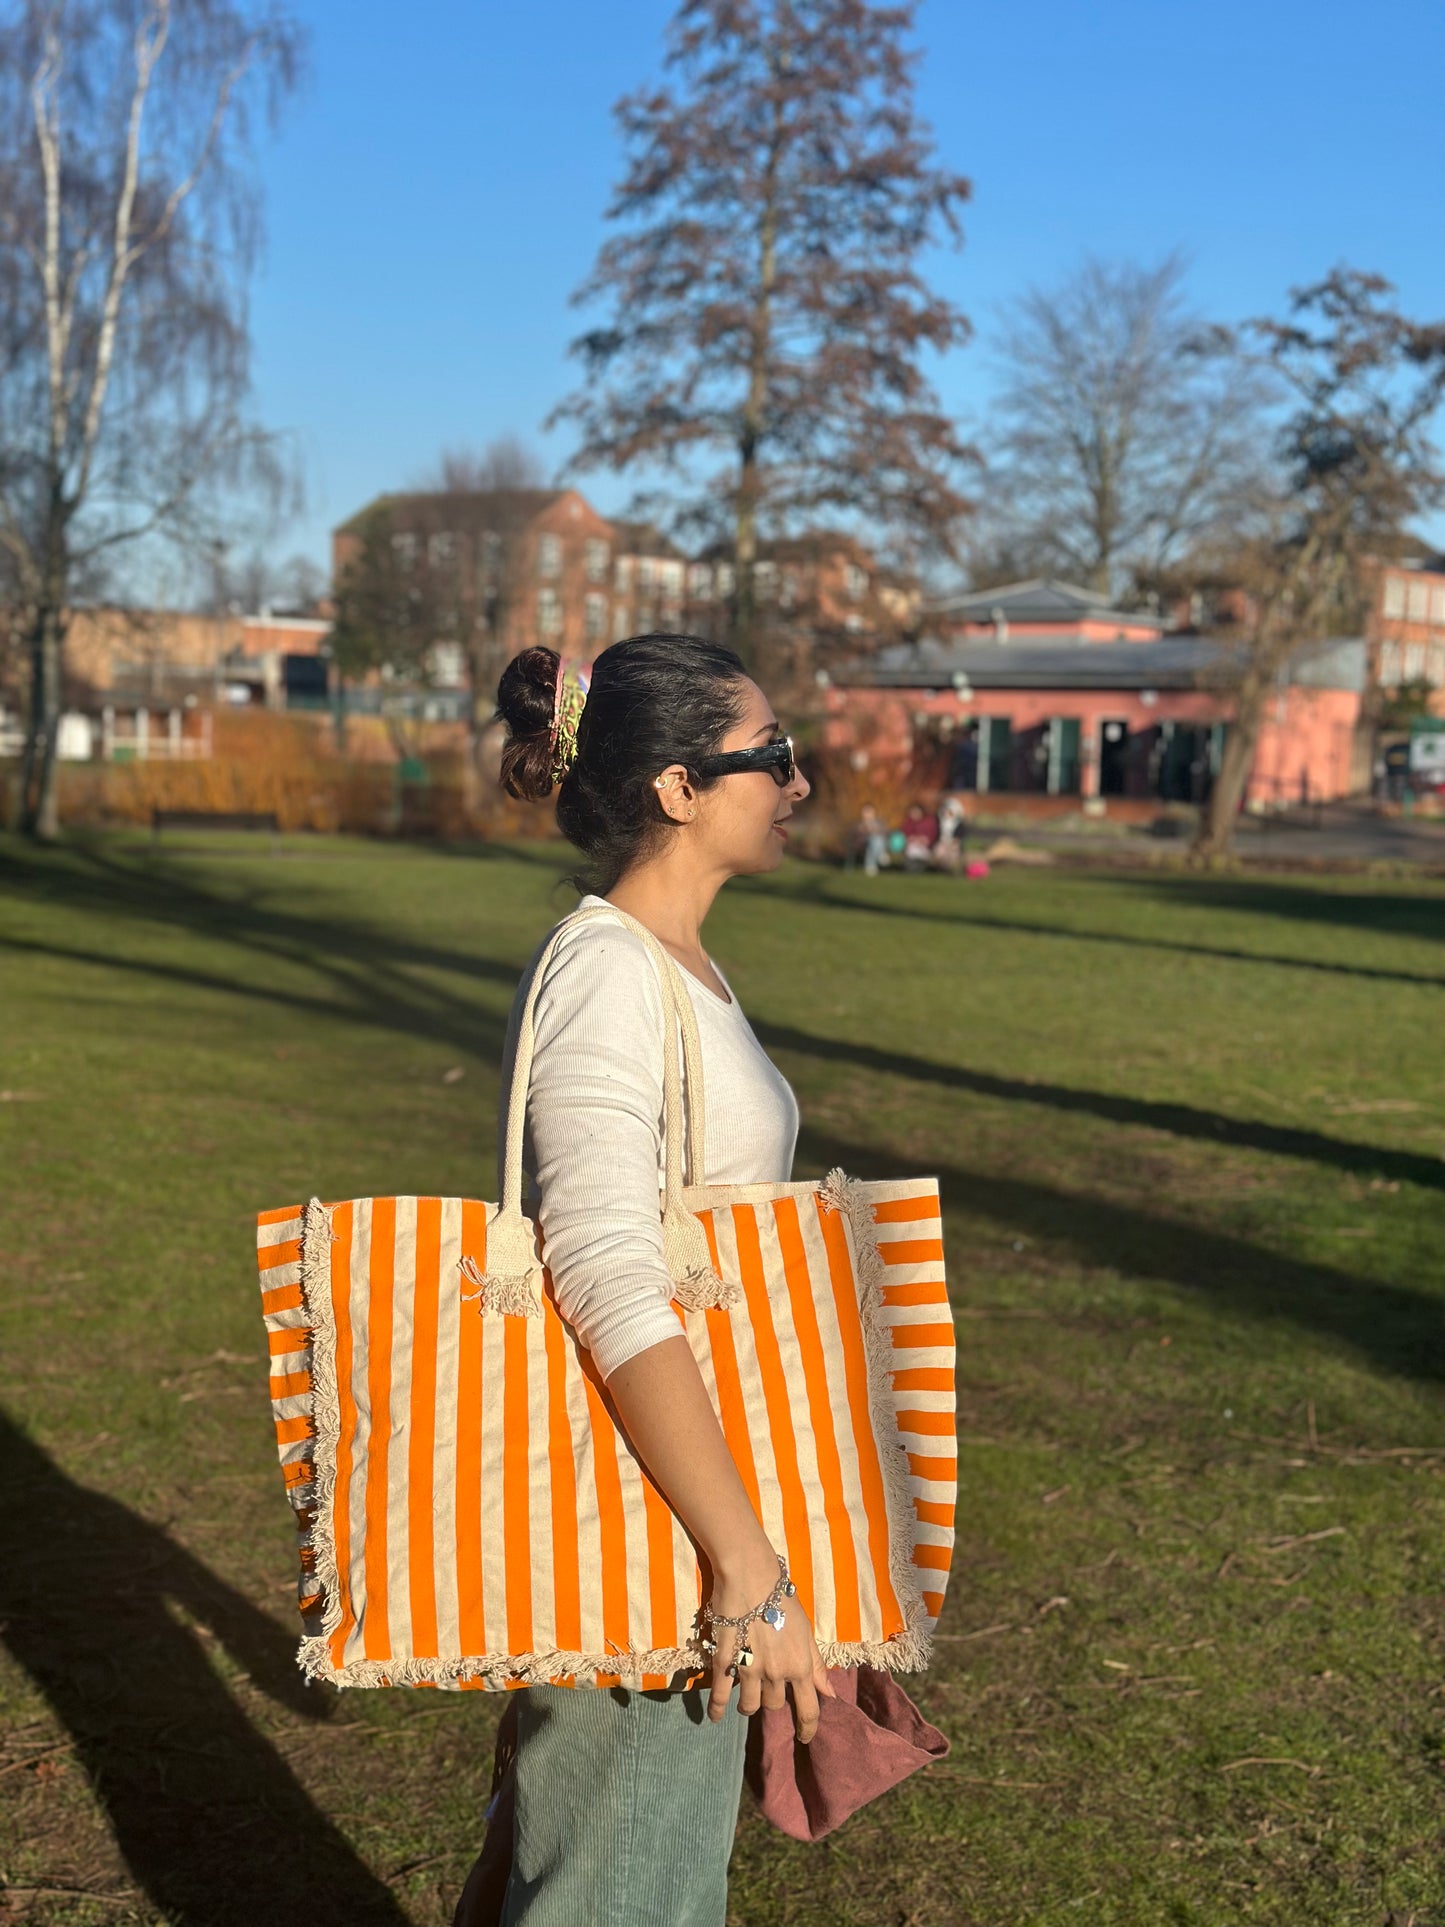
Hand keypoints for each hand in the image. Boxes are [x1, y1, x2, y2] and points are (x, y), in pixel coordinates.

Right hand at [704, 1550, 835, 1742]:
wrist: (751, 1575)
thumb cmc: (782, 1598)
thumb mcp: (806, 1630)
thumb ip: (817, 1664)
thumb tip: (830, 1693)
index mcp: (801, 1666)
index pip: (808, 1710)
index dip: (808, 1729)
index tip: (805, 1738)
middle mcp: (777, 1673)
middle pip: (775, 1705)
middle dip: (773, 1700)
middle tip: (768, 1687)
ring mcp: (749, 1670)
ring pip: (750, 1705)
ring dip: (749, 1704)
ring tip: (745, 1695)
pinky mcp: (725, 1662)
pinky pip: (719, 1695)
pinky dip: (716, 1709)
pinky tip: (714, 1717)